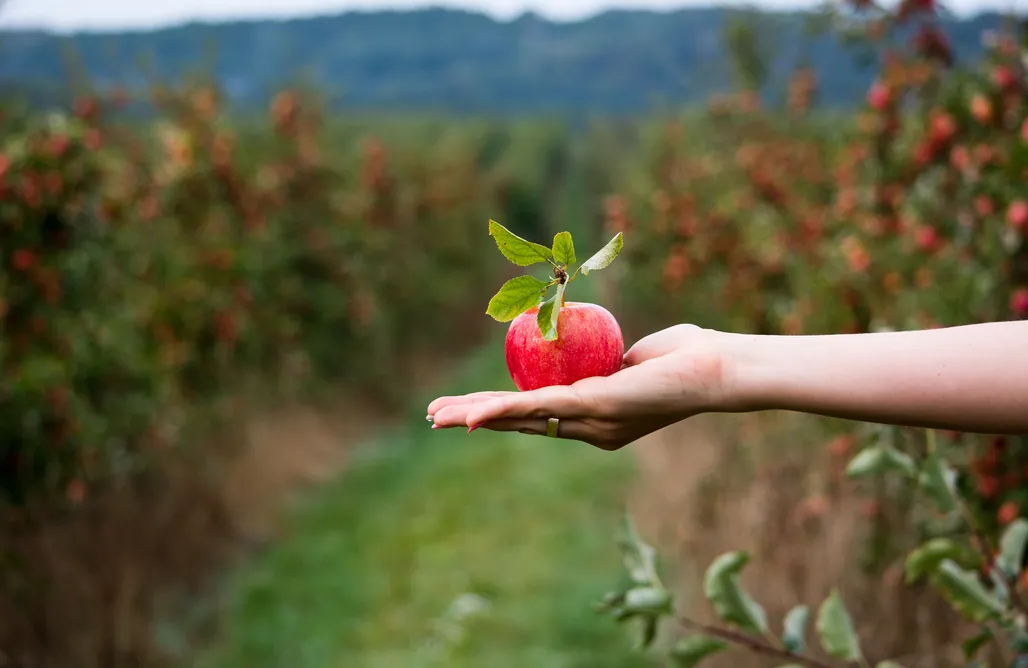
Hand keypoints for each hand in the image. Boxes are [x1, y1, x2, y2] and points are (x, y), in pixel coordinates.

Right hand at [427, 325, 730, 449]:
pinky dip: (502, 412)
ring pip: (521, 419)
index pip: (536, 416)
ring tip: (437, 417)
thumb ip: (608, 359)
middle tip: (433, 417)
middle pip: (520, 423)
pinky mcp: (596, 410)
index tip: (465, 409)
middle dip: (473, 419)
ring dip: (475, 418)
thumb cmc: (686, 354)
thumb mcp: (634, 355)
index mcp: (596, 419)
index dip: (497, 413)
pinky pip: (540, 409)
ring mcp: (591, 423)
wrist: (718, 366)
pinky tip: (473, 416)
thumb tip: (592, 347)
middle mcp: (590, 429)